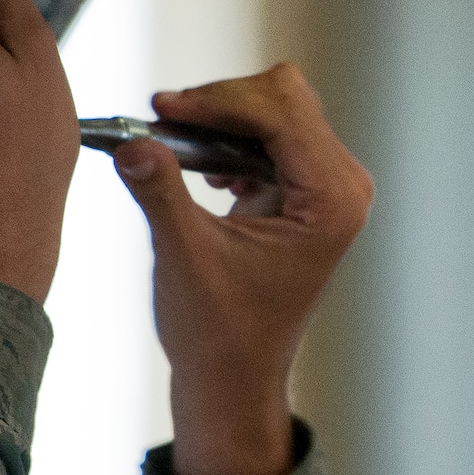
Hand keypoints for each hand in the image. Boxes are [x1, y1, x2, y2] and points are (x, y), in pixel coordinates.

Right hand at [114, 65, 371, 474]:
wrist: (232, 376)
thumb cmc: (217, 331)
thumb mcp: (183, 256)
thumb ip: (160, 192)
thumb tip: (131, 141)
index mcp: (331, 202)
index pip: (280, 113)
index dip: (217, 101)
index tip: (160, 108)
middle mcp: (343, 188)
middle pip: (284, 98)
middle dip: (220, 104)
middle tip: (160, 119)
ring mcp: (328, 188)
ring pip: (277, 108)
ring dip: (221, 118)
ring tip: (173, 144)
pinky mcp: (306, 191)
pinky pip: (270, 134)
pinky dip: (229, 138)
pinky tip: (200, 169)